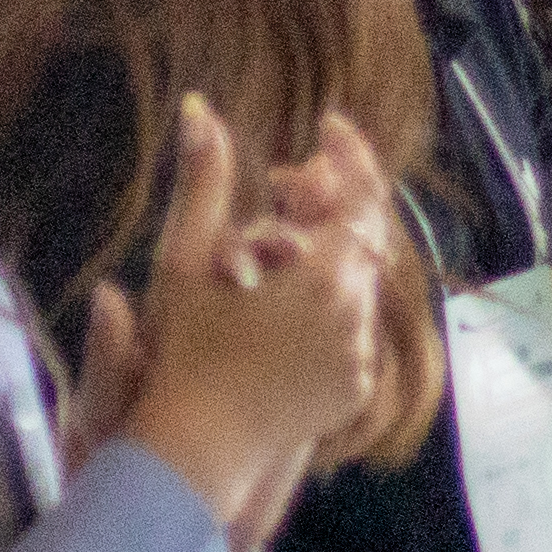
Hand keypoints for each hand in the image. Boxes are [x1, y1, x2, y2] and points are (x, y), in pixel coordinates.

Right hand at [118, 96, 388, 521]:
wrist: (200, 443)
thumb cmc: (186, 347)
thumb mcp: (188, 257)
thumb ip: (203, 179)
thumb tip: (200, 108)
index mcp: (324, 268)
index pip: (361, 191)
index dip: (349, 153)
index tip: (326, 128)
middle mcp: (355, 308)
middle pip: (365, 234)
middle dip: (333, 205)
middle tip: (289, 190)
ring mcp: (359, 351)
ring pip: (361, 281)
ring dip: (331, 257)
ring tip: (283, 252)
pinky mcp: (354, 387)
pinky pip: (356, 330)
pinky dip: (332, 307)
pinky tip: (290, 307)